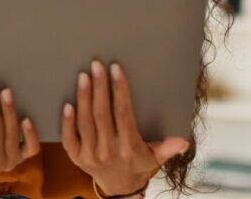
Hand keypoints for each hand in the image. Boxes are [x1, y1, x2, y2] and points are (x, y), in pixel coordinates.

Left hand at [61, 61, 189, 195]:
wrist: (120, 187)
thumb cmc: (138, 164)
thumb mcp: (156, 158)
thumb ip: (168, 148)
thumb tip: (183, 141)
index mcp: (129, 148)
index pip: (123, 114)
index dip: (119, 90)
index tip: (116, 69)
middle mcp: (109, 152)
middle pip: (102, 115)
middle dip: (99, 88)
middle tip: (96, 65)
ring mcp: (90, 156)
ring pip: (85, 123)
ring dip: (83, 98)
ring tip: (83, 76)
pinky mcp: (76, 158)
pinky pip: (68, 138)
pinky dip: (66, 121)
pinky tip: (67, 104)